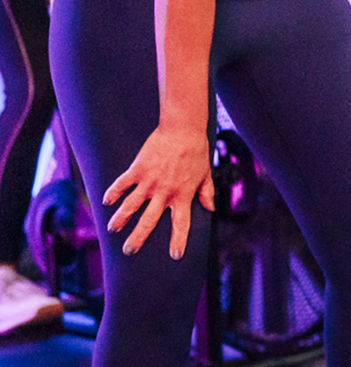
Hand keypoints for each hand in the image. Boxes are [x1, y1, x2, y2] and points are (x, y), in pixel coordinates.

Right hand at [103, 125, 214, 259]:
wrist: (183, 129)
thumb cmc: (196, 151)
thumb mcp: (205, 173)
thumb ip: (206, 192)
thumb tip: (210, 208)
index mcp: (183, 195)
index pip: (182, 223)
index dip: (179, 240)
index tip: (176, 255)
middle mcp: (164, 192)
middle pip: (149, 221)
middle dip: (138, 238)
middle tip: (129, 250)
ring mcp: (149, 182)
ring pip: (130, 206)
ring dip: (120, 220)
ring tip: (112, 230)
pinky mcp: (138, 169)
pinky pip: (122, 184)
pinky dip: (113, 193)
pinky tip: (105, 201)